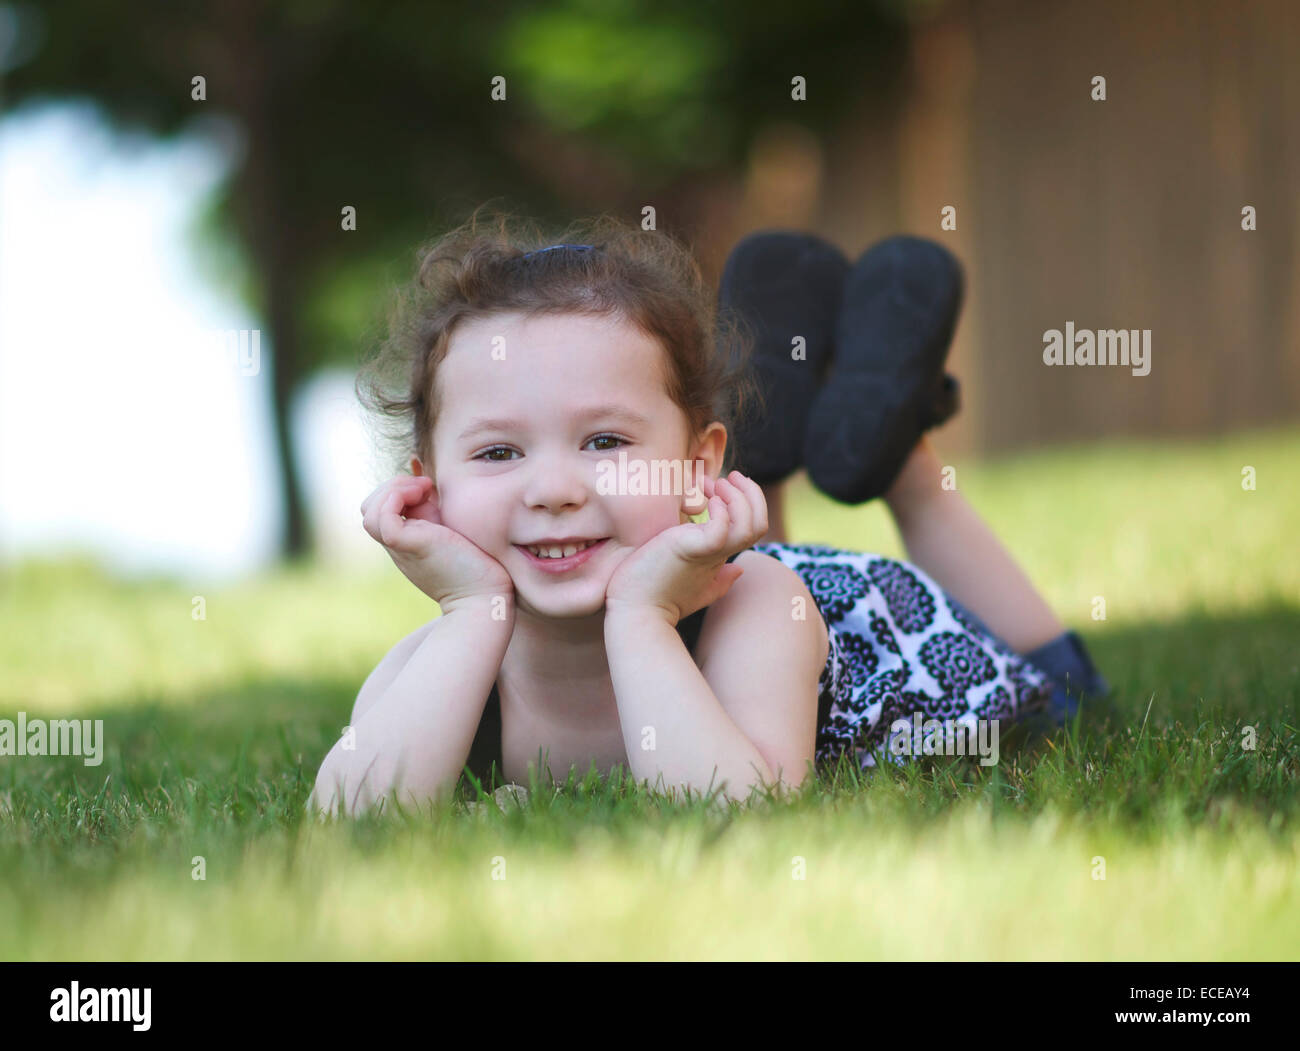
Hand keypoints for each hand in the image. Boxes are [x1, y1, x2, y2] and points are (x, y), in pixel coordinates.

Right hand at [360, 474, 513, 610]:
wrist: (485, 597)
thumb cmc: (477, 563)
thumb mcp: (449, 527)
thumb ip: (434, 509)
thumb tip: (424, 476)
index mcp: (406, 539)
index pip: (379, 508)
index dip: (397, 489)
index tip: (428, 487)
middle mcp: (399, 544)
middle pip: (369, 508)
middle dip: (391, 486)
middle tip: (424, 486)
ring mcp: (402, 547)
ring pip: (369, 512)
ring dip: (393, 489)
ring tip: (423, 489)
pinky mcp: (411, 547)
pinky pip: (383, 519)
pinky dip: (396, 499)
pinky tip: (423, 495)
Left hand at [603, 470, 767, 624]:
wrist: (635, 614)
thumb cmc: (658, 598)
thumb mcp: (693, 583)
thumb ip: (717, 577)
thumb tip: (738, 569)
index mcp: (719, 557)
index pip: (754, 527)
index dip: (747, 502)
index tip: (720, 486)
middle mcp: (720, 555)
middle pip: (759, 524)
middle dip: (752, 494)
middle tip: (728, 477)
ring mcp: (708, 553)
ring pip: (750, 525)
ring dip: (738, 498)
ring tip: (715, 485)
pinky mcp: (690, 551)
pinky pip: (721, 530)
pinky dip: (720, 512)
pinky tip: (705, 501)